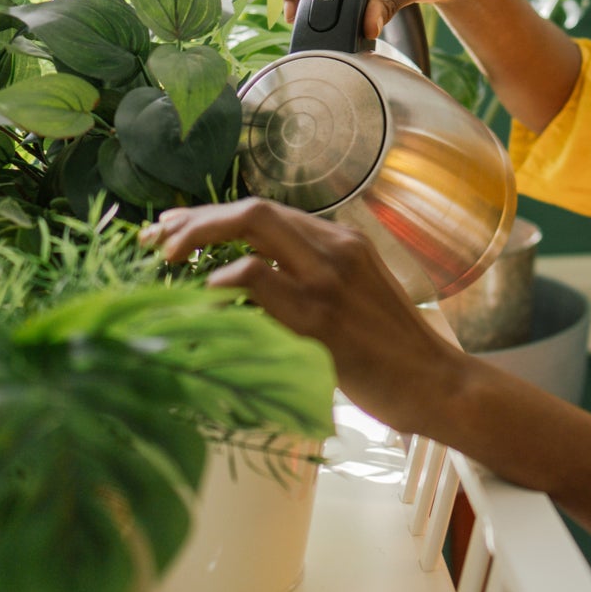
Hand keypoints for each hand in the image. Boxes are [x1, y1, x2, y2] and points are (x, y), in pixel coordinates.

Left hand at [139, 198, 464, 433]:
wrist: (434, 382)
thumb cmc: (390, 351)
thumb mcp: (352, 299)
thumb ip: (308, 281)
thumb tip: (245, 285)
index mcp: (342, 242)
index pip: (266, 212)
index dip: (211, 217)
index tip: (174, 231)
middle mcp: (336, 248)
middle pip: (253, 209)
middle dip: (195, 220)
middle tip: (156, 241)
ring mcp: (329, 279)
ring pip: (254, 228)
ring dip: (199, 239)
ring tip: (167, 262)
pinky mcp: (321, 317)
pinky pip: (260, 279)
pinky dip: (224, 279)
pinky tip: (205, 295)